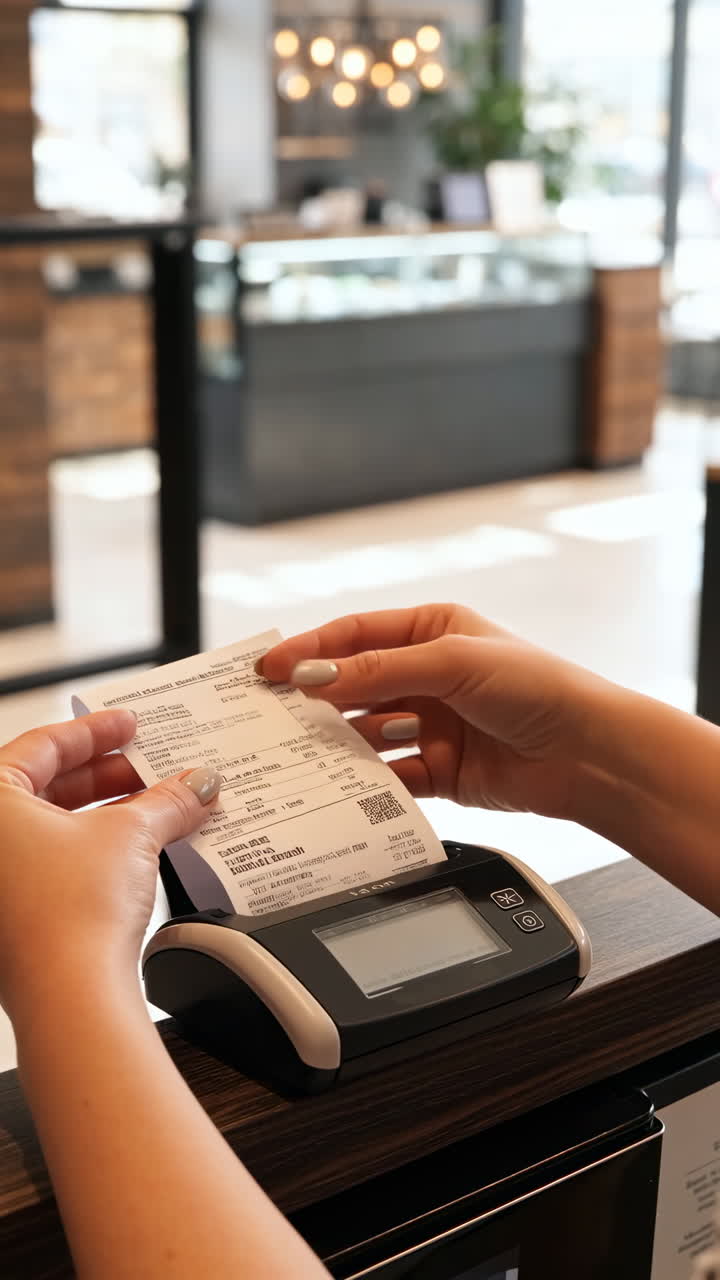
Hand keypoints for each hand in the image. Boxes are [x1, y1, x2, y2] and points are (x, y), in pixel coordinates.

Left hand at [0, 710, 220, 1023]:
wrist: (69, 1001)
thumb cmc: (67, 917)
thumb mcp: (130, 836)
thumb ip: (168, 801)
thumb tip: (196, 785)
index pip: (43, 744)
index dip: (95, 730)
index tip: (129, 724)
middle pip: (47, 786)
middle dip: (109, 776)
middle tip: (154, 769)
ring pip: (52, 828)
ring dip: (108, 815)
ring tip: (160, 810)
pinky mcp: (13, 918)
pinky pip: (53, 863)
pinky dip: (93, 850)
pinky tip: (137, 851)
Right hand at [260, 603, 610, 820]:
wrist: (590, 753)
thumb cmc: (538, 687)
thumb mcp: (453, 662)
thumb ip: (380, 670)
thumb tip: (316, 676)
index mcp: (433, 632)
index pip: (355, 636)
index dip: (309, 651)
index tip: (268, 670)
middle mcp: (429, 676)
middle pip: (355, 686)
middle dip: (316, 700)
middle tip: (270, 717)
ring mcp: (433, 725)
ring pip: (367, 734)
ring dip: (337, 743)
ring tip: (299, 755)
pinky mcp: (441, 771)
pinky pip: (390, 777)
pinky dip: (367, 784)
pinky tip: (343, 788)